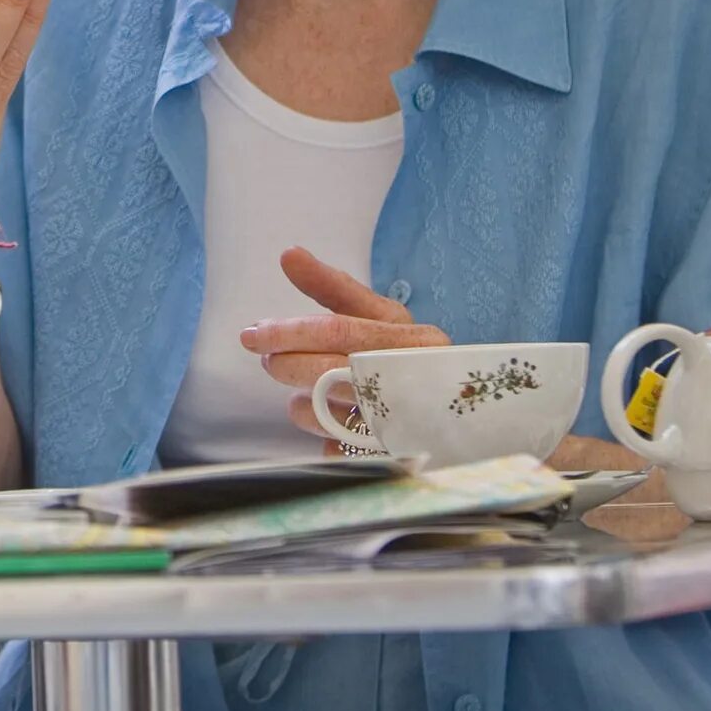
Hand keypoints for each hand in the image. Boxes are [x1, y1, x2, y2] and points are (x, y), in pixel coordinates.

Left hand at [240, 249, 449, 436]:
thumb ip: (332, 286)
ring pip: (326, 413)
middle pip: (328, 372)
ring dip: (303, 403)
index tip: (253, 333)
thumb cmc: (406, 352)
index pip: (337, 331)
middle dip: (286, 365)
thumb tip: (288, 254)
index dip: (289, 331)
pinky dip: (324, 436)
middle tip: (269, 360)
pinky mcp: (391, 456)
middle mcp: (413, 379)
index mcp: (413, 339)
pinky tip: (329, 424)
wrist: (457, 412)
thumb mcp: (379, 315)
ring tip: (304, 393)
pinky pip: (335, 448)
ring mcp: (405, 423)